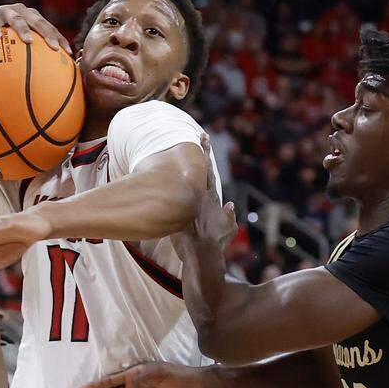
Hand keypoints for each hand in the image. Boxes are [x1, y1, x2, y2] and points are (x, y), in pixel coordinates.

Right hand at [0, 4, 71, 53]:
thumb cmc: (0, 40)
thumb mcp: (15, 46)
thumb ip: (29, 56)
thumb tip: (46, 81)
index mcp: (32, 18)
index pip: (50, 28)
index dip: (60, 39)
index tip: (68, 53)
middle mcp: (22, 12)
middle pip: (38, 21)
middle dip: (47, 33)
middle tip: (54, 48)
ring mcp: (6, 12)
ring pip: (17, 20)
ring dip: (24, 29)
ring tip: (29, 41)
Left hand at [173, 138, 235, 255]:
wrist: (202, 253)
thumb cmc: (214, 243)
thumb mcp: (227, 230)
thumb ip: (229, 216)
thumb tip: (229, 204)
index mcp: (211, 198)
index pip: (208, 172)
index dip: (205, 155)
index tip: (202, 138)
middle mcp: (200, 196)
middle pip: (199, 169)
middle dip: (200, 151)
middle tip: (198, 134)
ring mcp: (189, 201)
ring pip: (185, 176)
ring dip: (185, 161)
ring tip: (183, 145)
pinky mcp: (178, 207)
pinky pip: (169, 190)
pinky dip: (165, 178)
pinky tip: (159, 166)